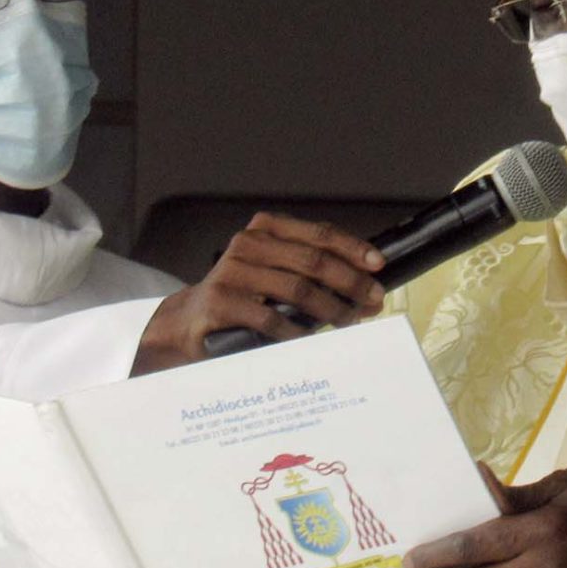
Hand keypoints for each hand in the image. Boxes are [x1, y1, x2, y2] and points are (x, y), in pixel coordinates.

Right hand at [133, 212, 385, 373]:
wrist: (189, 319)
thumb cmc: (241, 295)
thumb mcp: (274, 271)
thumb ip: (310, 270)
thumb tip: (364, 287)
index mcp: (266, 228)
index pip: (319, 233)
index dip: (352, 248)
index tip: (377, 265)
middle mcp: (249, 243)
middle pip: (313, 260)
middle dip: (349, 281)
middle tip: (372, 300)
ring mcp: (233, 271)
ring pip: (297, 289)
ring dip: (331, 308)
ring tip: (349, 321)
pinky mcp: (222, 301)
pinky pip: (271, 318)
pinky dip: (297, 330)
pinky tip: (311, 339)